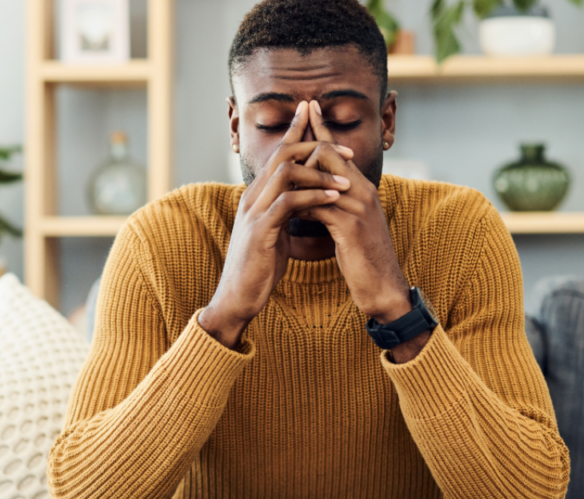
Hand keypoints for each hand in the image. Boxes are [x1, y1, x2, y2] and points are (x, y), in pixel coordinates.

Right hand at [200, 101, 352, 348]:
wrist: (238, 297)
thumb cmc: (258, 267)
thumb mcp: (273, 232)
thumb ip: (283, 212)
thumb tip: (301, 200)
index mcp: (256, 195)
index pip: (277, 154)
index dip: (297, 132)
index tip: (317, 117)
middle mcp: (252, 197)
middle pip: (281, 154)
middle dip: (314, 144)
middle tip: (345, 148)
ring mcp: (254, 212)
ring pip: (285, 173)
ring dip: (319, 172)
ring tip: (346, 180)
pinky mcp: (260, 230)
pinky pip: (288, 203)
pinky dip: (313, 197)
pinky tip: (333, 198)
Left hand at [296, 101, 426, 359]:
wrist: (383, 288)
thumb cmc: (363, 259)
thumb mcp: (349, 226)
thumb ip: (334, 206)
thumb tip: (310, 195)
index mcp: (362, 188)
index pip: (339, 150)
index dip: (321, 128)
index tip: (306, 108)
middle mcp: (363, 191)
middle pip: (327, 154)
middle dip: (301, 150)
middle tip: (279, 149)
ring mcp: (358, 207)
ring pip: (321, 176)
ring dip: (296, 178)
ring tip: (274, 179)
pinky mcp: (350, 227)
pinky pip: (319, 205)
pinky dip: (300, 205)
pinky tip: (287, 209)